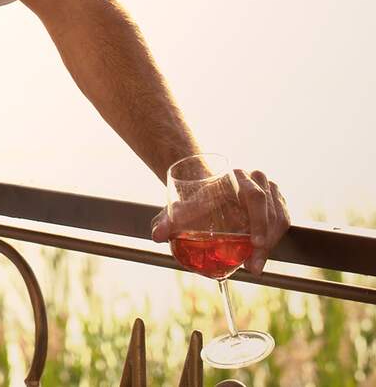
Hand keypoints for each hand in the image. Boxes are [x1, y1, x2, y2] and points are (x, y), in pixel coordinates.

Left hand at [151, 168, 290, 274]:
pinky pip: (283, 222)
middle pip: (270, 210)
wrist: (208, 189)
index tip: (254, 244)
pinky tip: (260, 256)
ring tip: (254, 265)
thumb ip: (167, 220)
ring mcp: (270, 191)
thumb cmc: (195, 200)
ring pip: (279, 219)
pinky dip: (275, 241)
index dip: (258, 221)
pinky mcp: (277, 203)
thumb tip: (158, 236)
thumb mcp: (181, 208)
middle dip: (265, 241)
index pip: (254, 196)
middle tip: (253, 264)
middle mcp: (256, 180)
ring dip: (270, 244)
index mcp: (235, 176)